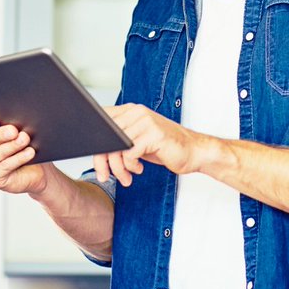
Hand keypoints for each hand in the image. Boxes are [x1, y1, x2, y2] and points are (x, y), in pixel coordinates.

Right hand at [0, 120, 45, 194]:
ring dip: (11, 146)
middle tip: (13, 130)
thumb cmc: (18, 147)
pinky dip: (19, 158)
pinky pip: (5, 166)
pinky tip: (29, 152)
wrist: (32, 169)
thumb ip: (6, 127)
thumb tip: (12, 123)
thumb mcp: (11, 133)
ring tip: (24, 139)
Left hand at [93, 104, 207, 185]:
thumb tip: (94, 149)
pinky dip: (130, 166)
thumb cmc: (165, 148)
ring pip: (115, 147)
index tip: (97, 161)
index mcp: (131, 110)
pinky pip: (129, 154)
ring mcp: (145, 122)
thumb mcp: (137, 141)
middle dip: (102, 161)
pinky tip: (139, 169)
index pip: (101, 122)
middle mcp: (136, 112)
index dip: (93, 143)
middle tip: (105, 176)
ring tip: (125, 177)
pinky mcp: (153, 135)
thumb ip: (118, 139)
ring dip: (117, 168)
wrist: (194, 151)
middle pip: (105, 136)